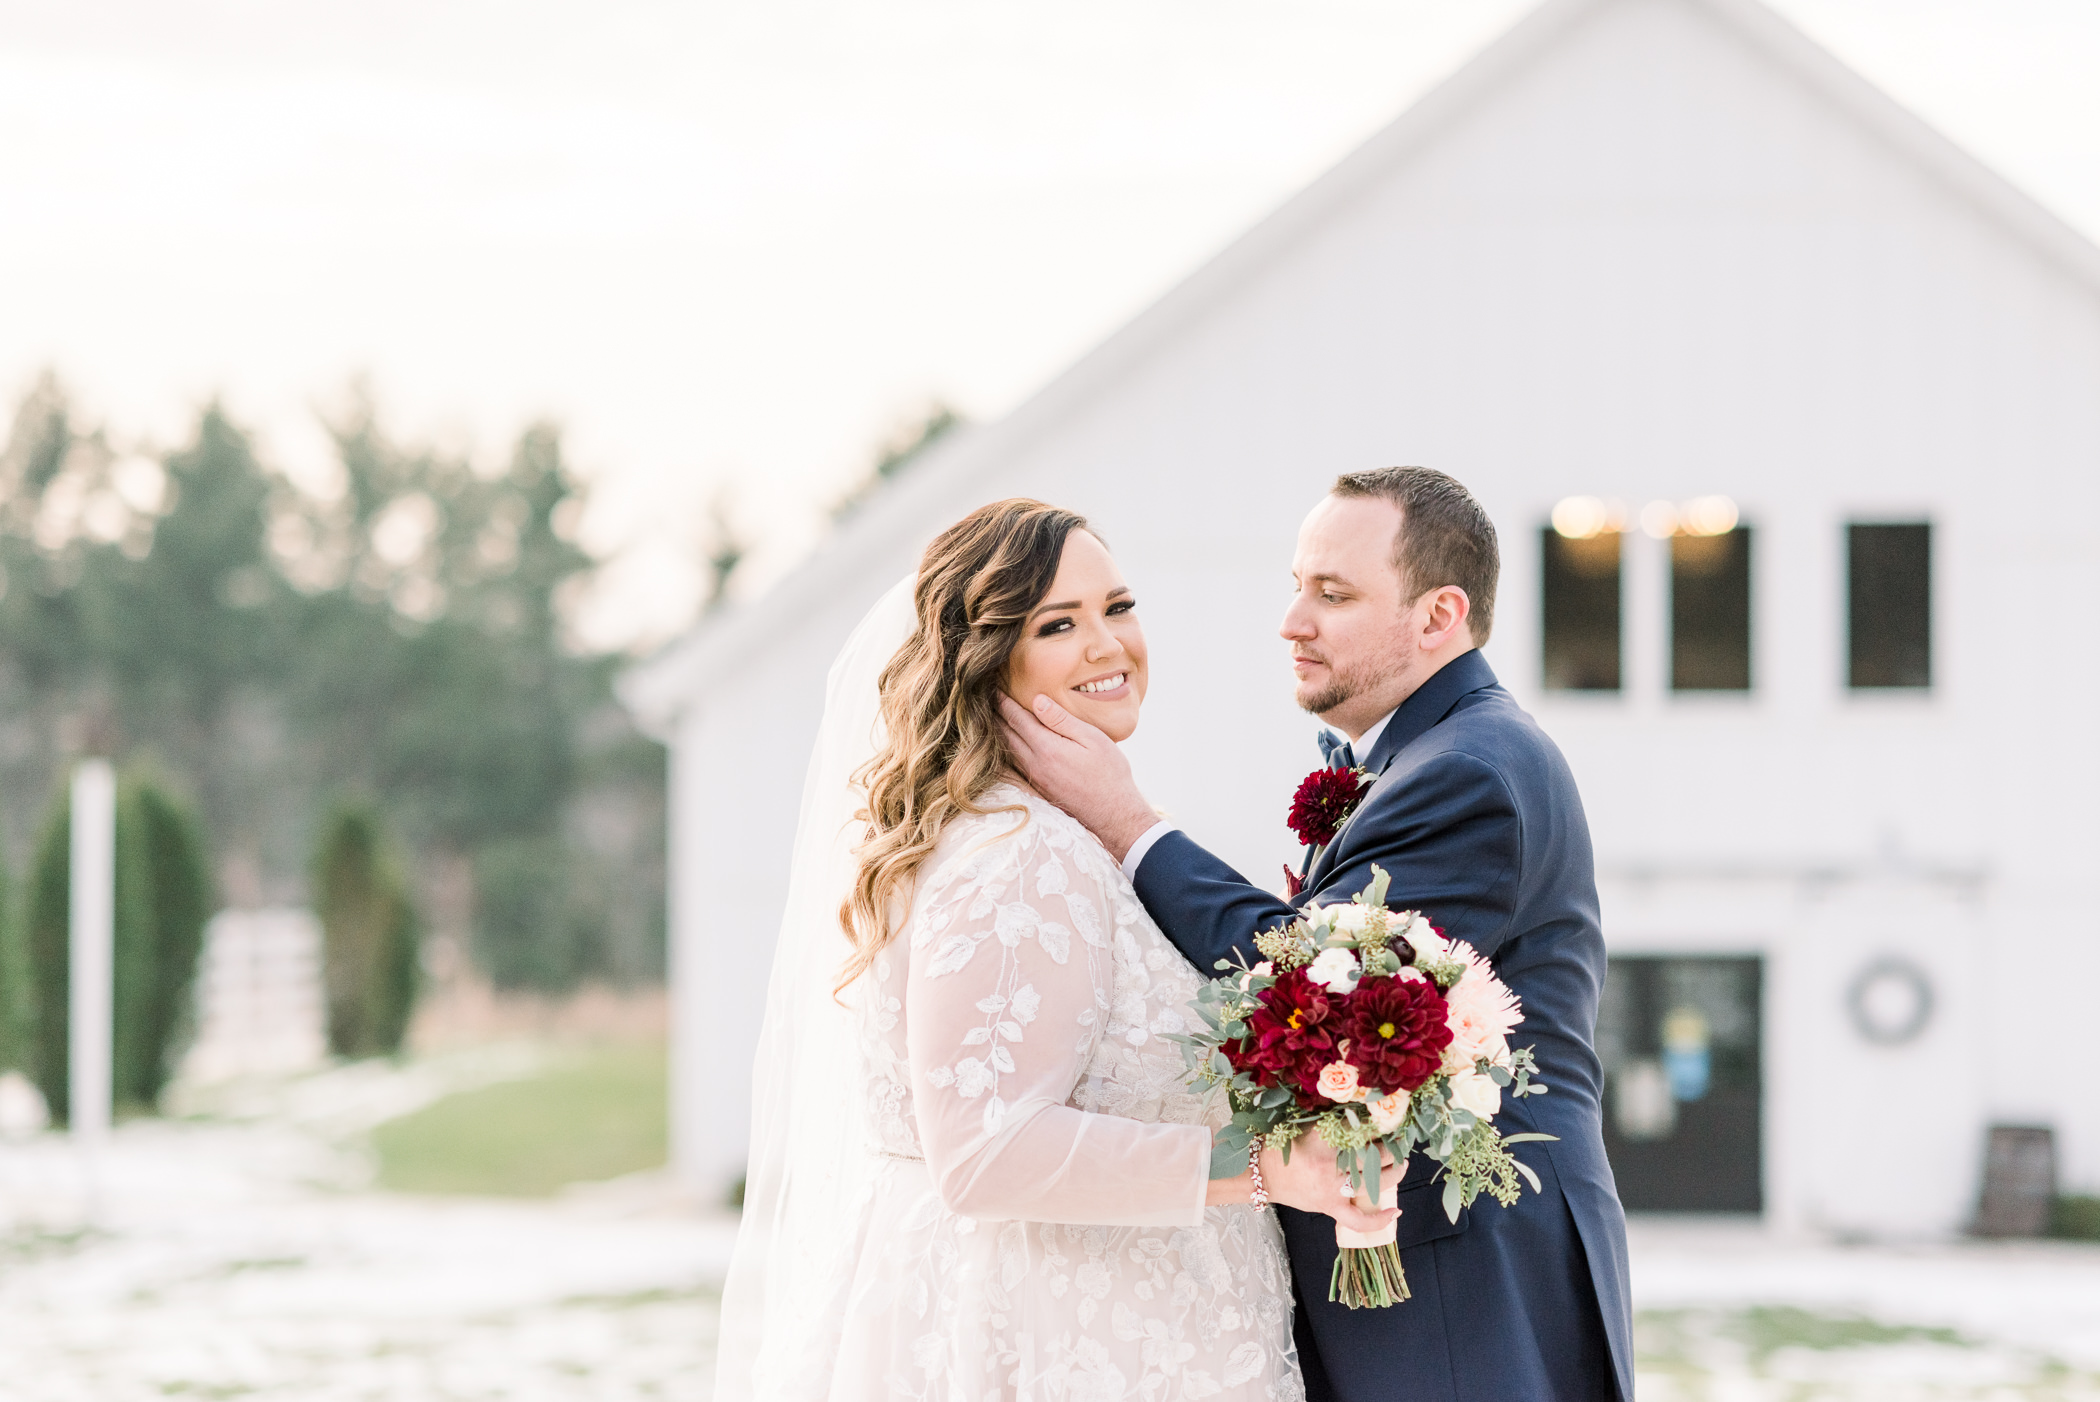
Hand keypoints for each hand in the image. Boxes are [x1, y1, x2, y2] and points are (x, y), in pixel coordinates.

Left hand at [997, 693, 1158, 860]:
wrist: (1113, 813)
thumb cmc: (1108, 772)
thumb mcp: (1091, 739)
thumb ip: (1062, 720)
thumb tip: (1037, 700)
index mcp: (1046, 747)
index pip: (1017, 719)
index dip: (1003, 702)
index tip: (993, 688)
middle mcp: (1034, 763)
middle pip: (1006, 734)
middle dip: (995, 715)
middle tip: (985, 699)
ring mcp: (1035, 778)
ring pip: (1007, 750)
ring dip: (998, 732)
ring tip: (992, 717)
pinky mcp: (1038, 788)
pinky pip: (1013, 765)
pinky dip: (1006, 751)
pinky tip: (1005, 746)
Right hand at [1261, 1133, 1400, 1234]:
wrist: (1263, 1174)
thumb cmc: (1285, 1147)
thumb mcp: (1308, 1126)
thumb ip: (1335, 1122)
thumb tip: (1368, 1116)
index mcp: (1323, 1137)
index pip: (1362, 1128)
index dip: (1381, 1124)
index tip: (1391, 1119)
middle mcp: (1330, 1163)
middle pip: (1374, 1154)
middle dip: (1394, 1146)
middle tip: (1401, 1140)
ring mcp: (1332, 1188)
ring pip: (1374, 1182)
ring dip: (1395, 1172)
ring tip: (1403, 1163)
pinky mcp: (1330, 1206)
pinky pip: (1358, 1220)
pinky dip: (1378, 1220)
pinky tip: (1395, 1212)